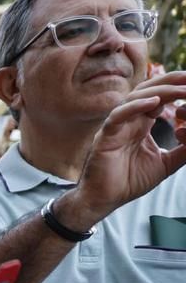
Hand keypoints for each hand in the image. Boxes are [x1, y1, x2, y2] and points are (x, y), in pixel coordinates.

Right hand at [63, 72, 185, 227]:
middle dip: (171, 82)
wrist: (105, 199)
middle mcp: (128, 121)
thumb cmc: (129, 182)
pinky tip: (154, 102)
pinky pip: (118, 115)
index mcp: (141, 124)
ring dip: (160, 92)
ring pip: (136, 98)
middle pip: (149, 91)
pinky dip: (135, 106)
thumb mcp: (166, 164)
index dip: (177, 90)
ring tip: (181, 90)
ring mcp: (116, 126)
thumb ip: (183, 150)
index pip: (160, 98)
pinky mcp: (105, 136)